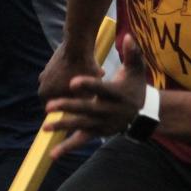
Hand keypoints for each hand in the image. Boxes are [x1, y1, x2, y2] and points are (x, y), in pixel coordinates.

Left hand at [44, 34, 149, 157]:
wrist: (145, 114)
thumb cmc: (135, 89)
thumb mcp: (136, 71)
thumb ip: (132, 54)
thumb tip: (128, 36)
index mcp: (115, 94)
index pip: (100, 89)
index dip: (88, 85)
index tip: (73, 81)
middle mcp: (108, 110)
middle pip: (86, 109)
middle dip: (68, 107)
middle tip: (49, 105)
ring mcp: (102, 123)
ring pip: (81, 125)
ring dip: (63, 125)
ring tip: (45, 126)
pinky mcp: (97, 132)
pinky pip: (81, 140)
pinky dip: (67, 147)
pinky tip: (53, 154)